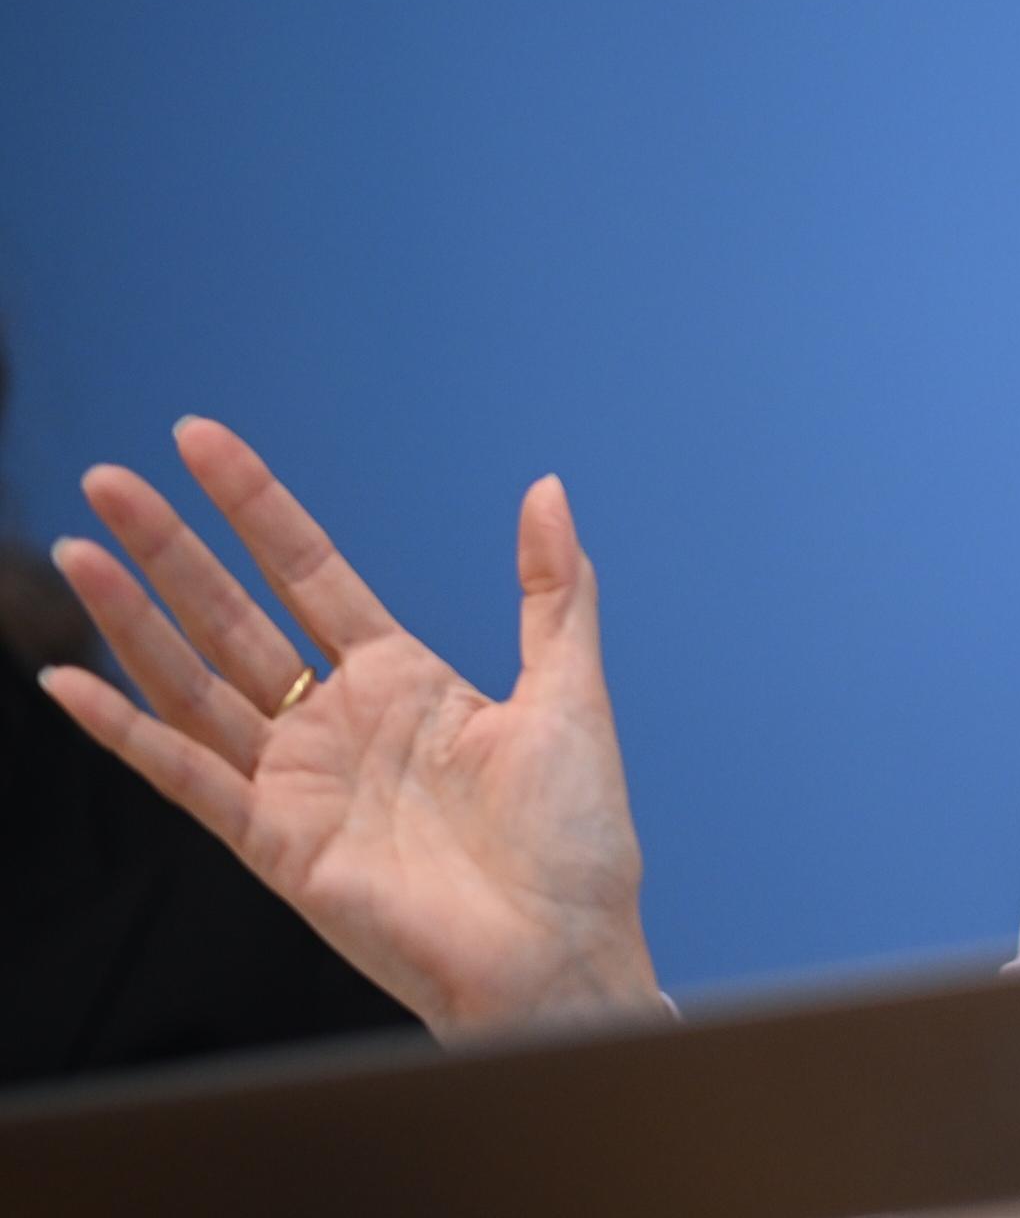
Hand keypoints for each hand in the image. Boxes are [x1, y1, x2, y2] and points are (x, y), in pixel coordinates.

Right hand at [37, 417, 661, 1036]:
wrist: (562, 952)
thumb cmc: (576, 841)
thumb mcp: (569, 693)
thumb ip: (553, 591)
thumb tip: (547, 490)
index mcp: (404, 680)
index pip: (308, 570)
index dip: (254, 507)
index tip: (197, 440)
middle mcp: (337, 723)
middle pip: (233, 615)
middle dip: (171, 548)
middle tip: (108, 480)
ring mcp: (298, 782)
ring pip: (194, 682)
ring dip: (131, 620)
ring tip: (80, 551)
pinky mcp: (276, 844)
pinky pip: (185, 777)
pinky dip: (126, 731)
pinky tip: (70, 680)